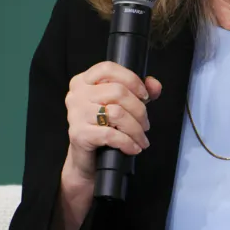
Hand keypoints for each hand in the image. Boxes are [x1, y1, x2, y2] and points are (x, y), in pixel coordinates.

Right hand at [51, 63, 161, 229]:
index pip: (108, 68)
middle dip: (139, 110)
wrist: (86, 161)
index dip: (131, 79)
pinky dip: (128, 142)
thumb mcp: (123, 106)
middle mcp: (76, 94)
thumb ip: (140, 92)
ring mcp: (75, 114)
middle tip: (145, 124)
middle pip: (117, 91)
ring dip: (136, 128)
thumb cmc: (103, 129)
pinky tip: (134, 148)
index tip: (144, 96)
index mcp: (83, 81)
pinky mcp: (78, 134)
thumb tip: (154, 84)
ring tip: (141, 138)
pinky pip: (111, 135)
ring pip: (116, 113)